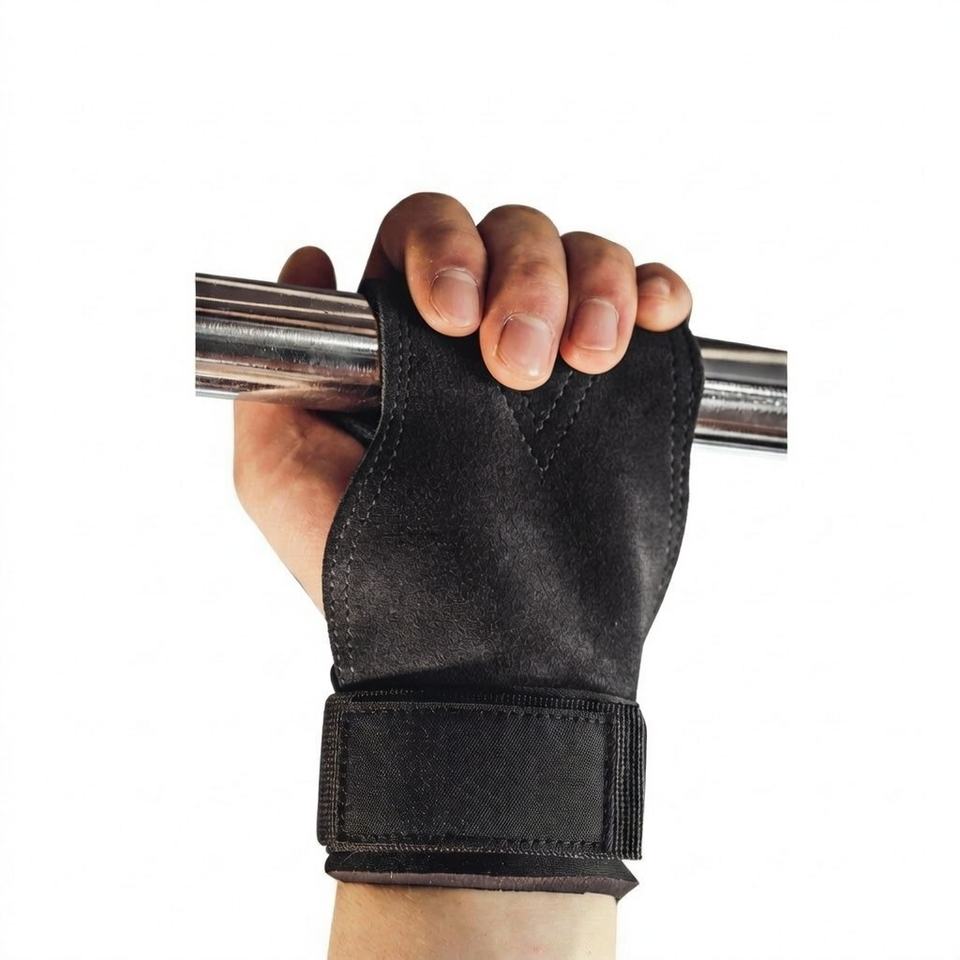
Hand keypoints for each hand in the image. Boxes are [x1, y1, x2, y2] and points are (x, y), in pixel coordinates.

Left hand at [234, 192, 692, 607]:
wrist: (481, 655)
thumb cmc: (374, 574)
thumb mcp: (280, 475)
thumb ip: (274, 370)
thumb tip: (309, 261)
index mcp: (404, 342)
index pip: (424, 236)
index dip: (442, 250)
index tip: (450, 317)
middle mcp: (481, 338)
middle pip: (512, 233)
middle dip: (525, 278)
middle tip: (519, 367)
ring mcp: (555, 361)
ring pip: (585, 255)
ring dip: (593, 283)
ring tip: (588, 361)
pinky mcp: (619, 394)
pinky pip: (650, 303)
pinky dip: (657, 288)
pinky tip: (657, 314)